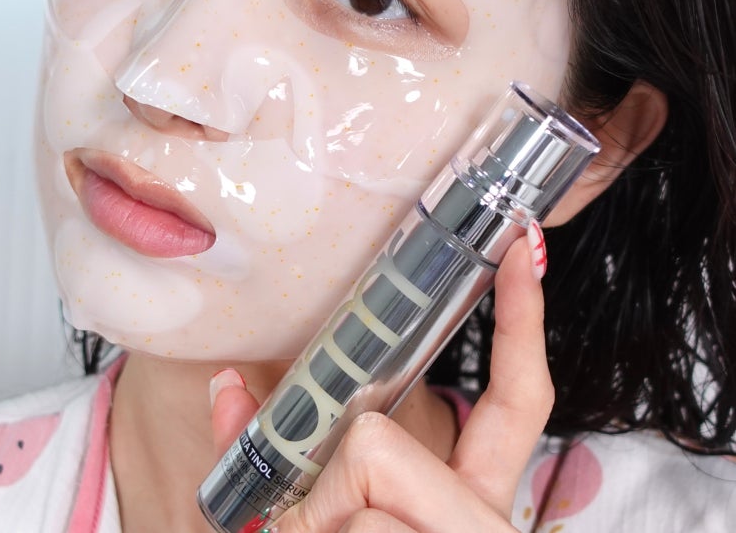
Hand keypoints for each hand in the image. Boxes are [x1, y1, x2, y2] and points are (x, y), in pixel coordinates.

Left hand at [209, 227, 552, 531]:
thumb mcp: (301, 523)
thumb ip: (271, 454)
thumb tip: (227, 384)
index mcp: (467, 502)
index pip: (518, 399)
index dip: (524, 321)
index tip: (525, 248)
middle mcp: (480, 524)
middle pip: (389, 447)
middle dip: (327, 487)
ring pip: (354, 505)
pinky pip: (344, 530)